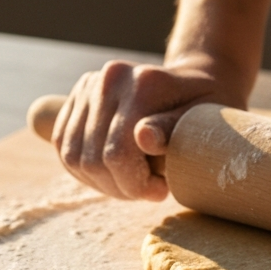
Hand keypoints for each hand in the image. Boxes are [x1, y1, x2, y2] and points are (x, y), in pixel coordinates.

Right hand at [51, 60, 246, 200]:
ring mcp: (89, 85)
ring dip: (100, 182)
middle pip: (91, 158)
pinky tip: (111, 173)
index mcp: (142, 83)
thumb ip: (173, 129)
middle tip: (147, 191)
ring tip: (131, 182)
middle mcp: (109, 79)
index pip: (117, 152)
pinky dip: (83, 169)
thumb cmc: (206, 107)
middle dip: (119, 187)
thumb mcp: (203, 120)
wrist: (196, 78)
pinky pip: (63, 145)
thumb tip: (143, 138)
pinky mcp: (78, 95)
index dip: (134, 184)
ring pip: (72, 155)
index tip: (160, 191)